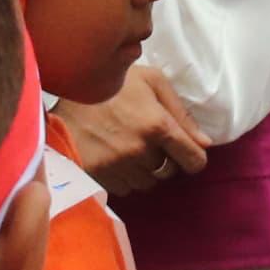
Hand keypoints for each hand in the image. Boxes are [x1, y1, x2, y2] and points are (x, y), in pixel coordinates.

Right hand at [62, 65, 208, 198]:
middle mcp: (140, 151)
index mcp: (157, 125)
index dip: (194, 158)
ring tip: (130, 147)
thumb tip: (204, 143)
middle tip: (151, 141)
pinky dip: (125, 177)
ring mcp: (118, 167)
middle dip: (166, 160)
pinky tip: (115, 156)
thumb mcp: (152, 81)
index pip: (192, 160)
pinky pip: (124, 188)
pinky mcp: (98, 177)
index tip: (188, 153)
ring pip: (147, 183)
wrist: (65, 91)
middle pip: (169, 172)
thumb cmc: (113, 82)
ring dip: (145, 170)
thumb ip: (180, 111)